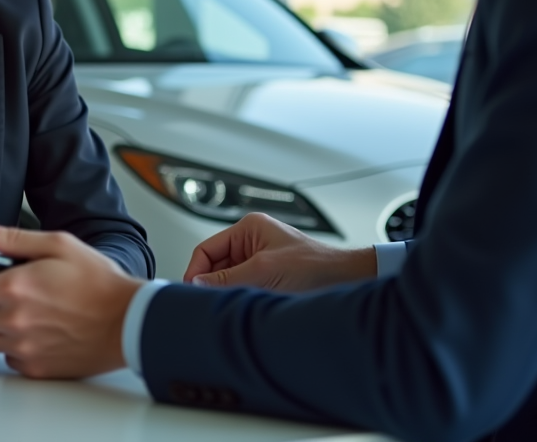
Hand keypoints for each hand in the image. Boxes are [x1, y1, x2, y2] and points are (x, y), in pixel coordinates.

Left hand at [0, 216, 143, 378]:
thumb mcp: (57, 244)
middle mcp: (15, 321)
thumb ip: (10, 238)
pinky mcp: (36, 367)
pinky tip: (22, 331)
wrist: (129, 321)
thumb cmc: (99, 283)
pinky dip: (5, 347)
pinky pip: (5, 359)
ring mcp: (24, 347)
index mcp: (15, 287)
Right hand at [184, 212, 375, 291]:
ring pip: (227, 278)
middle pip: (214, 265)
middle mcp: (251, 242)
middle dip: (211, 283)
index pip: (206, 249)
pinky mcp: (266, 278)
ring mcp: (258, 260)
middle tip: (208, 303)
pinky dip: (239, 298)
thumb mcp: (264, 270)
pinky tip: (244, 307)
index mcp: (248, 228)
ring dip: (227, 292)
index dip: (196, 271)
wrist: (345, 280)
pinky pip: (241, 287)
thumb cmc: (316, 266)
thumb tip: (197, 285)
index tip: (191, 291)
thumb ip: (226, 278)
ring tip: (232, 305)